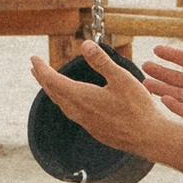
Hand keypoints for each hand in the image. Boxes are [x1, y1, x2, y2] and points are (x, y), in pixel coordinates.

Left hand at [27, 41, 169, 155]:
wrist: (148, 138)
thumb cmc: (137, 107)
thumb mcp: (121, 79)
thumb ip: (102, 61)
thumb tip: (85, 44)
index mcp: (82, 97)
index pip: (53, 81)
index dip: (42, 69)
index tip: (33, 58)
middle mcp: (79, 112)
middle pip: (54, 93)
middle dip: (42, 78)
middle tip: (34, 67)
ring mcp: (86, 123)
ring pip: (62, 104)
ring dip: (52, 91)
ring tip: (47, 82)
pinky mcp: (94, 129)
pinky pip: (71, 113)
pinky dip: (64, 101)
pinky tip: (71, 101)